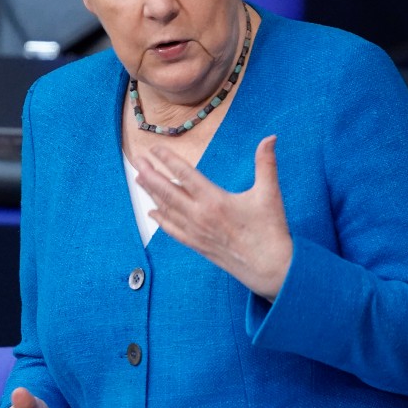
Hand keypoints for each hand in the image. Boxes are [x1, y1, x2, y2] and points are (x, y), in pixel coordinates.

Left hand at [135, 136, 293, 299]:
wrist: (269, 269)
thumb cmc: (270, 231)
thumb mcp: (269, 193)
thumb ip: (266, 163)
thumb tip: (271, 137)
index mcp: (214, 200)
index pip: (184, 175)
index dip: (167, 159)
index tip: (155, 148)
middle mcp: (199, 216)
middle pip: (167, 191)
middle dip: (150, 174)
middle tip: (137, 159)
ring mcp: (196, 232)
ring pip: (167, 209)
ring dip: (151, 193)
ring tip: (139, 179)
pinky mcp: (198, 245)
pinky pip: (173, 230)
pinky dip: (161, 219)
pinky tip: (152, 212)